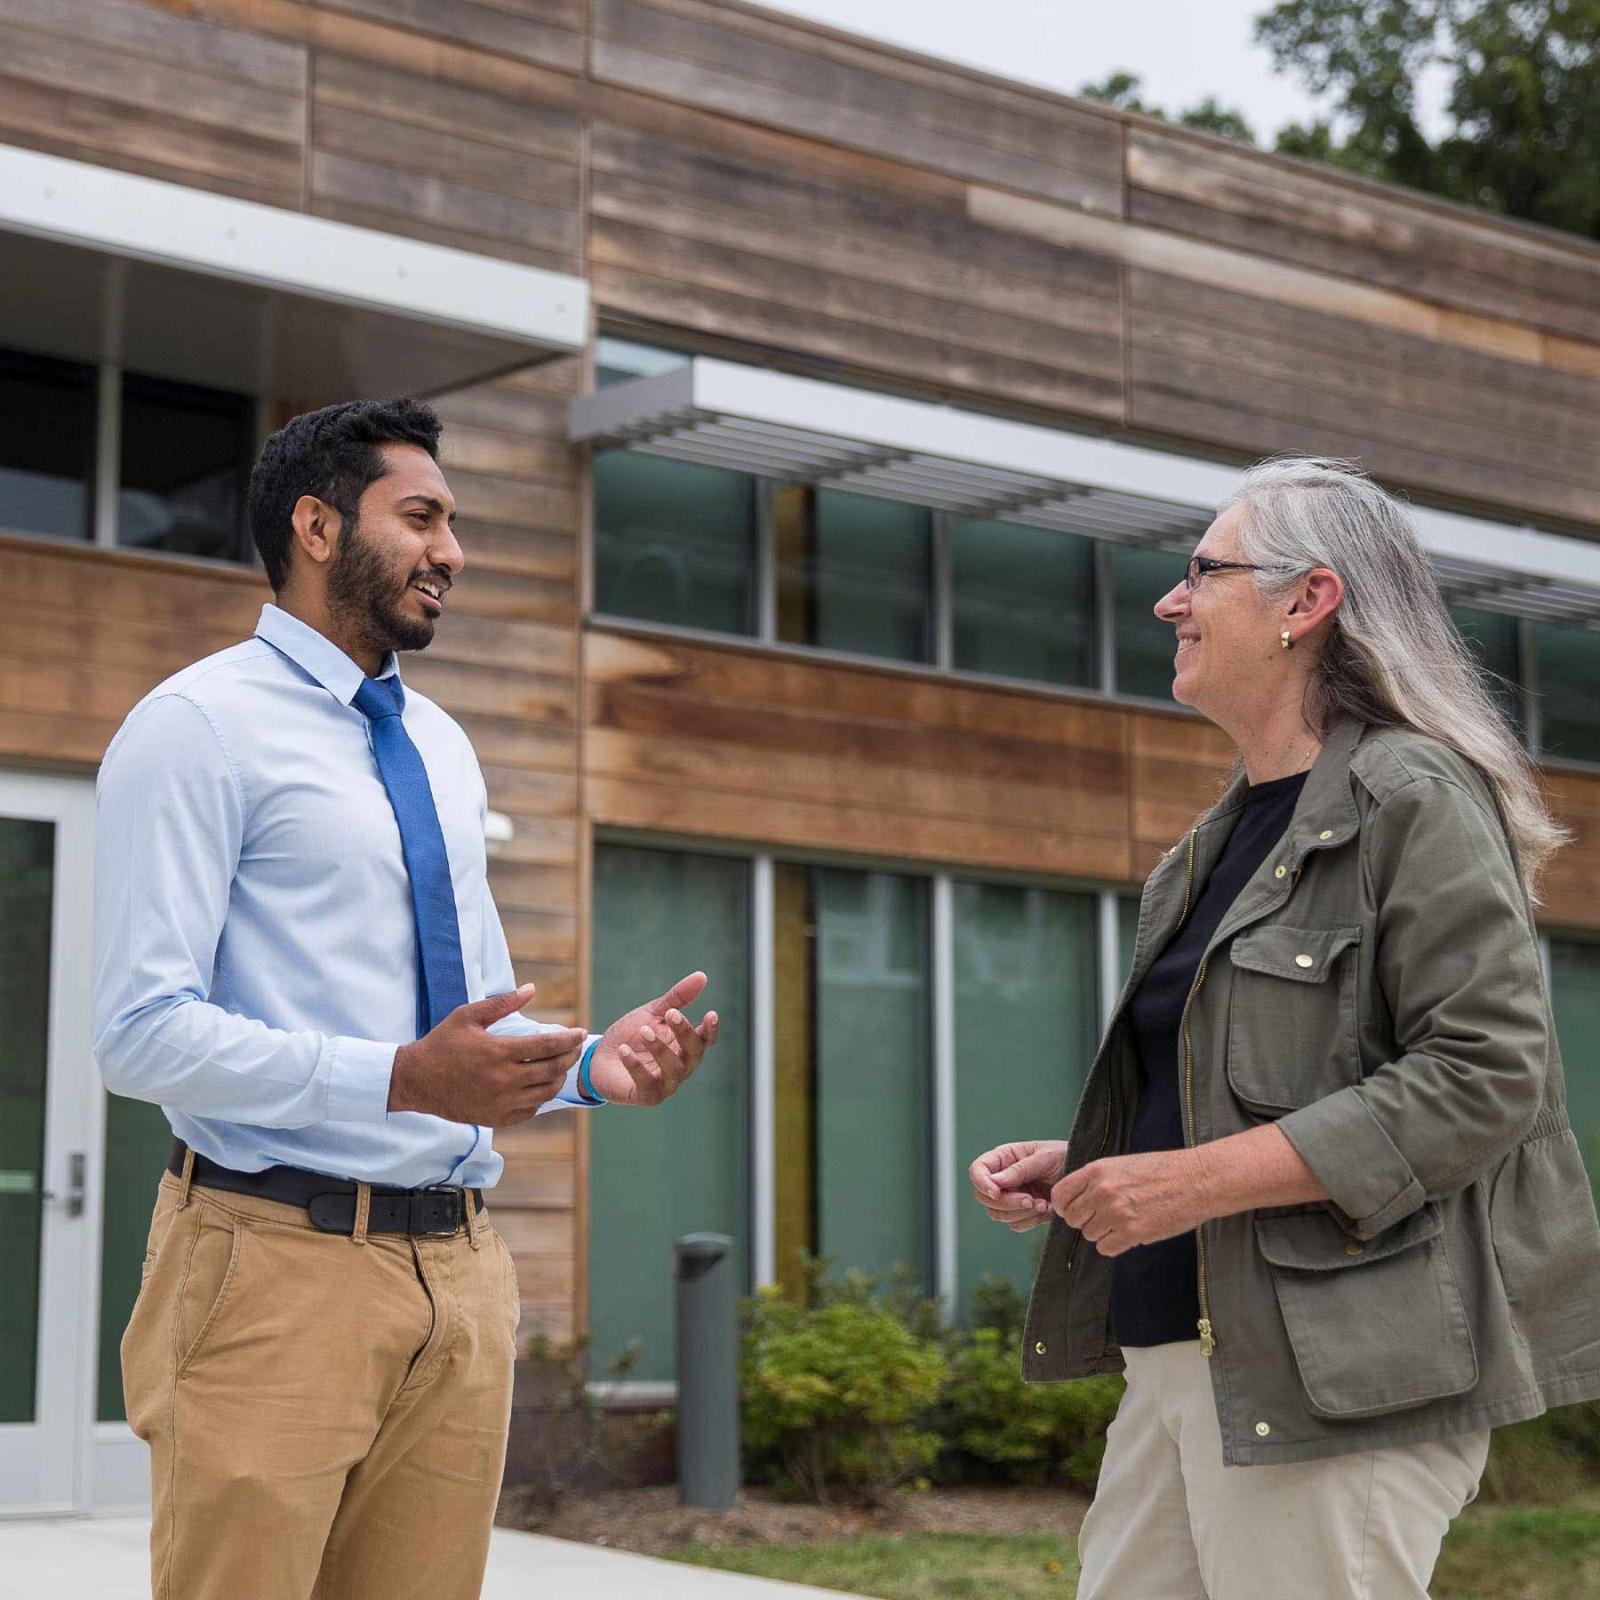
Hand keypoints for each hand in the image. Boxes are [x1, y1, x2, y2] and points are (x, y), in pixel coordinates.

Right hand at [388, 985, 585, 1126]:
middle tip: (575, 1047)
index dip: (569, 1039)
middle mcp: (502, 1080)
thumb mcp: (467, 1016)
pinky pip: (530, 1110)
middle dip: (570, 1057)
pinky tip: (540, 1084)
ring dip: (559, 1077)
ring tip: (560, 1064)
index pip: (547, 1046)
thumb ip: (502, 1003)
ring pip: (545, 1092)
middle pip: (552, 1070)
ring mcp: (500, 1102)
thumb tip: (532, 989)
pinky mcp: (495, 1118)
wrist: (415, 1081)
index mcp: (498, 1052)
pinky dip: (541, 1097)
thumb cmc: (441, 1044)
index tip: (580, 1032)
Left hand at [588, 971, 719, 1106]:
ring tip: (643, 1031)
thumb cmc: (631, 1035)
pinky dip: (636, 1066)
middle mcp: (681, 1067)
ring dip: (660, 1049)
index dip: (711, 1029)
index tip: (711, 1014)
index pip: (704, 1039)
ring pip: (673, 1070)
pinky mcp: (647, 1096)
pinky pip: (646, 1084)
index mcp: (685, 1046)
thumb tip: (702, 976)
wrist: (600, 1057)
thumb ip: (676, 998)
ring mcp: (665, 1084)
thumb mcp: (652, 1012)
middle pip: (694, 1053)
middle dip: (684, 1033)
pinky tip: (624, 1050)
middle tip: (670, 1013)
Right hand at [968, 1139, 1068, 1232]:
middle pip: (984, 1197)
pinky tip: (1046, 1209)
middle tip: (1030, 1200)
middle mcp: (1003, 1179)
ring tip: (1043, 1203)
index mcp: (1003, 1158)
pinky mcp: (1023, 1213)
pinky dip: (1030, 1220)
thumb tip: (995, 1182)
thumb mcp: (1044, 1157)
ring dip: (1020, 1213)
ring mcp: (1012, 1197)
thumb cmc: (1064, 1156)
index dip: (982, 1183)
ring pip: (998, 1214)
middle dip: (1006, 1202)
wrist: (1083, 1175)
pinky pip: (1016, 1224)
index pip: (977, 1170)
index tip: (997, 1192)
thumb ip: (1020, 1169)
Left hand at [1050, 1148, 1210, 1256]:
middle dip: (1085, 1221)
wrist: (1196, 1179)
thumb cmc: (1162, 1170)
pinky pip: (1106, 1248)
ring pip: (1090, 1235)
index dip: (1064, 1206)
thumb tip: (1078, 1202)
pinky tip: (1129, 1234)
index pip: (1060, 1195)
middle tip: (1103, 1219)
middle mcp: (1102, 1191)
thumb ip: (1097, 1181)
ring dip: (1103, 1233)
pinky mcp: (1133, 1232)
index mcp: (1096, 1170)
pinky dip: (1115, 1245)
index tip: (1073, 1210)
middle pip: (1073, 1218)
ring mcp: (1116, 1213)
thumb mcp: (1121, 1165)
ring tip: (1123, 1222)